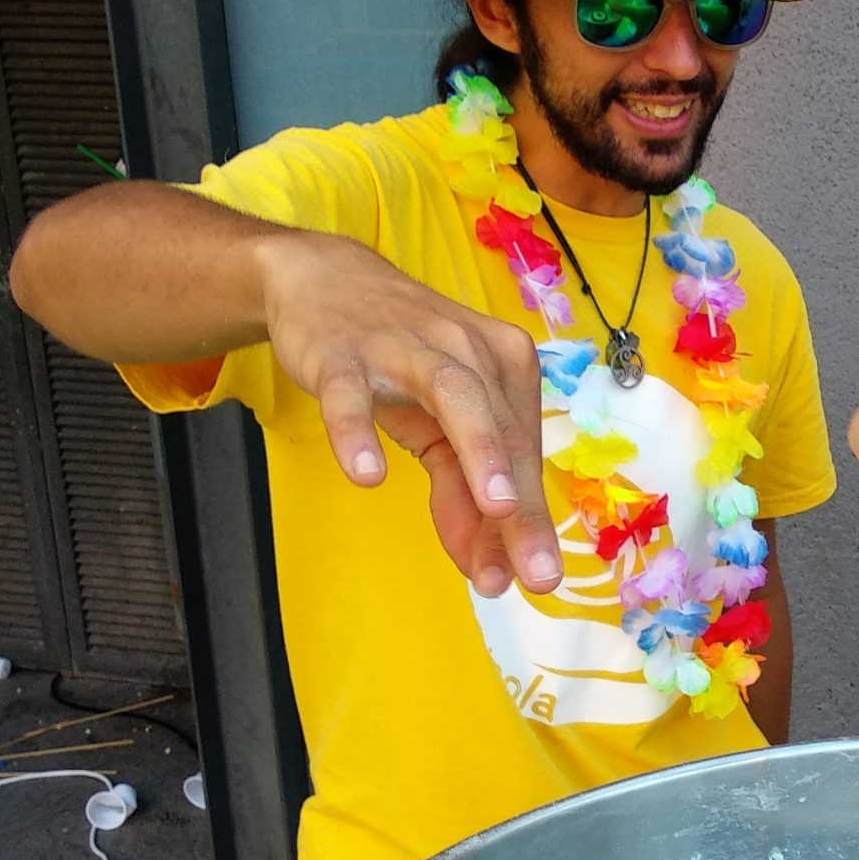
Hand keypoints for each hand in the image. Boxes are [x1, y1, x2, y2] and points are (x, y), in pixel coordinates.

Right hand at [259, 230, 560, 595]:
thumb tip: (489, 568)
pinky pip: (351, 395)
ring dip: (480, 451)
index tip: (532, 579)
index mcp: (505, 366)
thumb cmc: (400, 360)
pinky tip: (367, 474)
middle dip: (520, 504)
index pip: (521, 451)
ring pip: (453, 395)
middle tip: (534, 571)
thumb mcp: (437, 426)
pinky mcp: (344, 353)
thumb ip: (462, 494)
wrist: (324, 280)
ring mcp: (406, 347)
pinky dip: (359, 432)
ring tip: (495, 508)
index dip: (528, 517)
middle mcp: (468, 349)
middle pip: (502, 430)